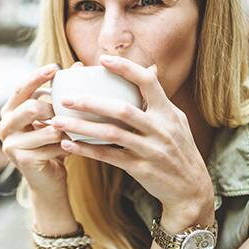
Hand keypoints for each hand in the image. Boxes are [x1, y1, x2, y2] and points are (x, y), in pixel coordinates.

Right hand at [0, 63, 70, 198]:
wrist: (49, 181)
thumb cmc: (52, 144)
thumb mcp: (55, 116)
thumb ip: (61, 93)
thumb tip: (78, 66)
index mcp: (9, 111)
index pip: (21, 89)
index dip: (36, 77)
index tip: (55, 67)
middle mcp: (5, 126)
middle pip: (31, 107)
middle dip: (55, 108)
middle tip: (69, 113)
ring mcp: (10, 144)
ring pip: (47, 128)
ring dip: (66, 130)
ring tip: (75, 132)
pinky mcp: (21, 160)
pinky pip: (52, 146)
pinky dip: (67, 146)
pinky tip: (73, 147)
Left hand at [49, 55, 214, 225]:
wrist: (191, 189)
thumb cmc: (178, 150)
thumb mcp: (176, 121)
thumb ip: (159, 98)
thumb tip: (151, 68)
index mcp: (167, 111)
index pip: (148, 82)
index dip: (126, 69)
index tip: (102, 60)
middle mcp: (160, 128)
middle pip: (122, 109)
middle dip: (91, 103)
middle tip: (65, 99)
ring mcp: (150, 149)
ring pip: (112, 134)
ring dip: (82, 127)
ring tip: (57, 122)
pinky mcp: (141, 168)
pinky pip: (109, 157)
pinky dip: (87, 151)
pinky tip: (68, 145)